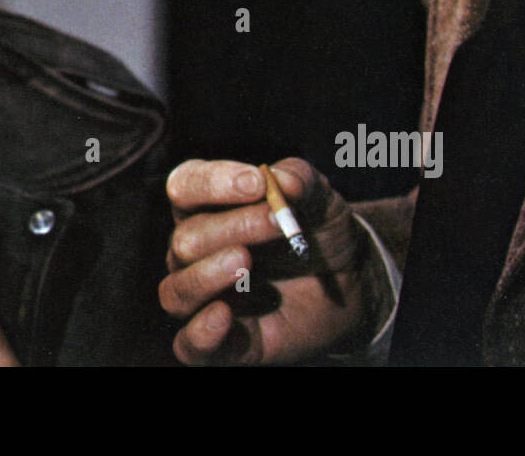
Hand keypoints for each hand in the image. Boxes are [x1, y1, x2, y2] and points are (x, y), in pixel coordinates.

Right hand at [159, 158, 377, 364]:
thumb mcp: (318, 196)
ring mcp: (204, 297)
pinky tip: (224, 315)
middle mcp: (194, 251)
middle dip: (234, 227)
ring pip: (176, 290)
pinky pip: (188, 346)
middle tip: (279, 224)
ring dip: (207, 275)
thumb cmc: (318, 229)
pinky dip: (200, 333)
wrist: (348, 279)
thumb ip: (298, 179)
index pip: (184, 185)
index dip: (214, 183)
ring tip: (245, 263)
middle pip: (186, 239)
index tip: (257, 184)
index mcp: (206, 205)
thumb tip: (280, 180)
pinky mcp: (221, 342)